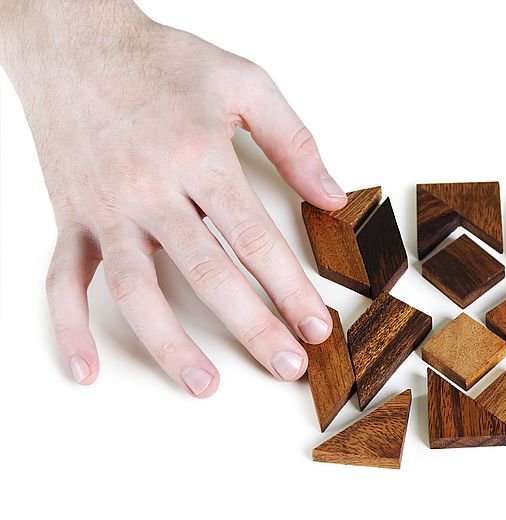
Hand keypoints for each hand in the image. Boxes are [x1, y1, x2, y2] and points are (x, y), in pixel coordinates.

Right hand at [1, 1, 345, 395]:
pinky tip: (86, 369)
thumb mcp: (243, 82)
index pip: (254, 238)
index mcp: (199, 157)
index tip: (316, 325)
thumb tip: (332, 197)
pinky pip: (62, 280)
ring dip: (169, 343)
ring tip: (204, 384)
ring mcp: (106, 208)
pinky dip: (69, 327)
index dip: (290, 287)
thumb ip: (293, 142)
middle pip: (207, 273)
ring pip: (135, 288)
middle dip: (252, 325)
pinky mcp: (71, 218)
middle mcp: (150, 189)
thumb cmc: (161, 61)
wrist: (74, 38)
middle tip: (286, 365)